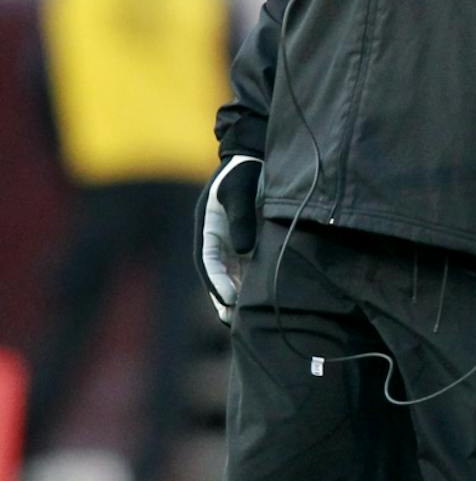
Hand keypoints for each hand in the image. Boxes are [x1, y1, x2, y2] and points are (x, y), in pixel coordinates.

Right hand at [194, 153, 261, 325]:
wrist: (256, 157)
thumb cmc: (245, 172)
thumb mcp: (241, 191)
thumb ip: (242, 218)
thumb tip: (242, 251)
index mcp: (208, 228)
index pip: (209, 261)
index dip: (217, 282)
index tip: (228, 300)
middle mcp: (218, 240)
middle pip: (218, 275)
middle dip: (224, 299)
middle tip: (234, 322)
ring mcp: (232, 243)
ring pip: (232, 276)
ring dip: (238, 298)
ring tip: (247, 321)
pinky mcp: (249, 243)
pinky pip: (247, 269)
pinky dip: (252, 286)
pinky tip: (263, 302)